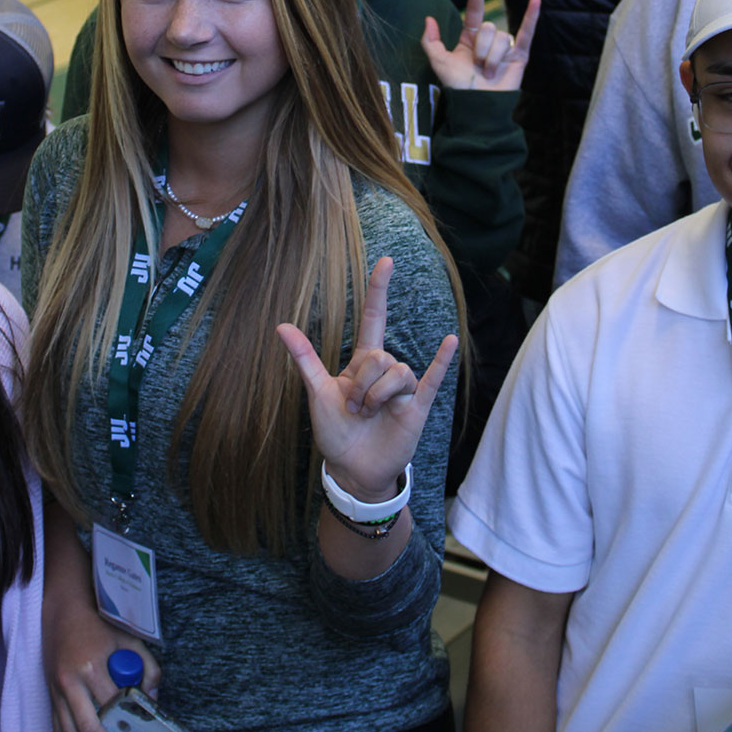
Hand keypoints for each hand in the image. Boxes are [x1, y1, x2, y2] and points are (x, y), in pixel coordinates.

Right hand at [47, 606, 161, 731]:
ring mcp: (57, 690)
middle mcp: (70, 681)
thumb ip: (147, 666)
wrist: (64, 610)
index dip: (127, 719)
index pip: (112, 704)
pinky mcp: (50, 693)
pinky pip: (57, 727)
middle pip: (87, 727)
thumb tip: (153, 697)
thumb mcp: (128, 638)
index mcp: (91, 666)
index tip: (139, 728)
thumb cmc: (98, 624)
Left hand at [277, 258, 457, 501]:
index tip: (386, 261)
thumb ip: (305, 359)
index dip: (378, 289)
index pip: (374, 317)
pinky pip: (431, 379)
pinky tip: (449, 342)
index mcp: (361, 363)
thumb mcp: (317, 393)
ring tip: (369, 414)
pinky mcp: (417, 407)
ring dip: (378, 394)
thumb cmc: (335, 432)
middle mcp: (385, 371)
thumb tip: (281, 325)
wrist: (352, 470)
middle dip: (362, 383)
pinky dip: (441, 361)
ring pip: (398, 371)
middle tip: (353, 408)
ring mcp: (402, 389)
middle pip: (379, 355)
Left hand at [422, 0, 540, 91]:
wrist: (478, 106)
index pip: (475, 11)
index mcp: (470, 39)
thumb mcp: (439, 62)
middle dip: (482, 48)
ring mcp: (505, 48)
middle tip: (478, 67)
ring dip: (493, 57)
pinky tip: (536, 1)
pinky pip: (527, 33)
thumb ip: (430, 41)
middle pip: (489, 28)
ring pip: (502, 38)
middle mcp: (488, 41)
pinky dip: (532, 17)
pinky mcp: (519, 56)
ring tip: (490, 74)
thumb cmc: (458, 86)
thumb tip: (429, 18)